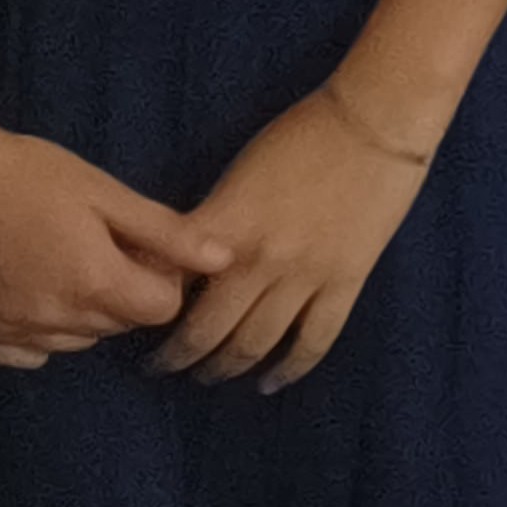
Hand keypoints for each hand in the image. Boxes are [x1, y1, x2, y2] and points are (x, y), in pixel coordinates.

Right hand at [0, 121, 220, 365]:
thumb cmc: (24, 173)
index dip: (158, 280)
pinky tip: (20, 289)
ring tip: (53, 261)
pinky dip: (32, 331)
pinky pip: (21, 353)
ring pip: (71, 341)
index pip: (159, 310)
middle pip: (115, 326)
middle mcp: (53, 320)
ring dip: (77, 314)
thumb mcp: (103, 192)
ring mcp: (6, 332)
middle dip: (119, 294)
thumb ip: (165, 233)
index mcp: (94, 285)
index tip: (138, 250)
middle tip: (93, 247)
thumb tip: (226, 261)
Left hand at [163, 92, 436, 389]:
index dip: (146, 308)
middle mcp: (259, 261)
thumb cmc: (301, 136)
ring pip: (255, 343)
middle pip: (207, 330)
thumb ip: (212, 222)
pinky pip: (314, 340)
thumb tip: (183, 264)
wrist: (375, 123)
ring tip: (207, 376)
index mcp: (226, 228)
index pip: (171, 285)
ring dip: (224, 368)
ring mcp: (306, 277)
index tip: (132, 319)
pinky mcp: (345, 283)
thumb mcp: (238, 175)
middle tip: (160, 367)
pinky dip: (290, 369)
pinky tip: (270, 383)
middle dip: (177, 356)